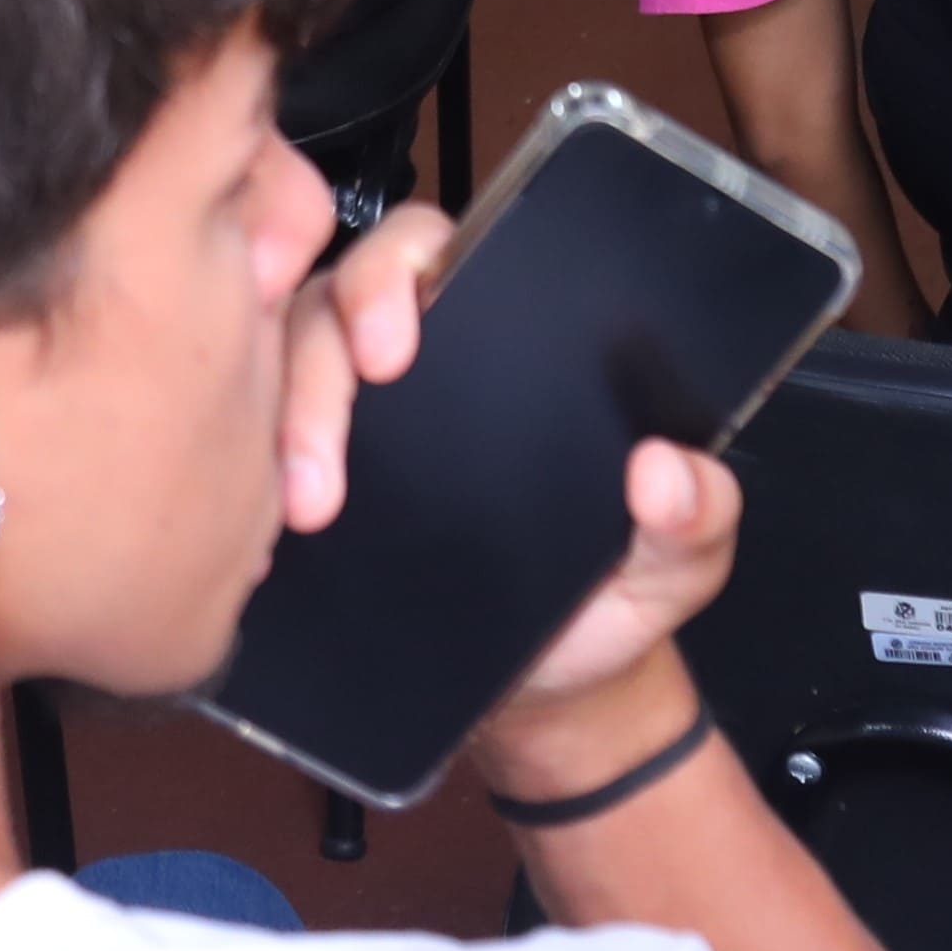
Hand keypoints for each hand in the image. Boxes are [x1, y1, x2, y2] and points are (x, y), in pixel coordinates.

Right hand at [285, 204, 752, 722]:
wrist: (548, 699)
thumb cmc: (607, 595)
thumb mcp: (676, 561)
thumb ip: (700, 517)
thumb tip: (669, 471)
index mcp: (500, 341)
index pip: (433, 252)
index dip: (400, 269)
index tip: (397, 341)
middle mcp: (413, 361)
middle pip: (341, 299)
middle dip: (329, 349)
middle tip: (347, 422)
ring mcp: (353, 425)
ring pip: (286, 367)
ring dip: (286, 419)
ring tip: (309, 502)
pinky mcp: (309, 489)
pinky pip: (256, 453)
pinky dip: (251, 475)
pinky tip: (267, 531)